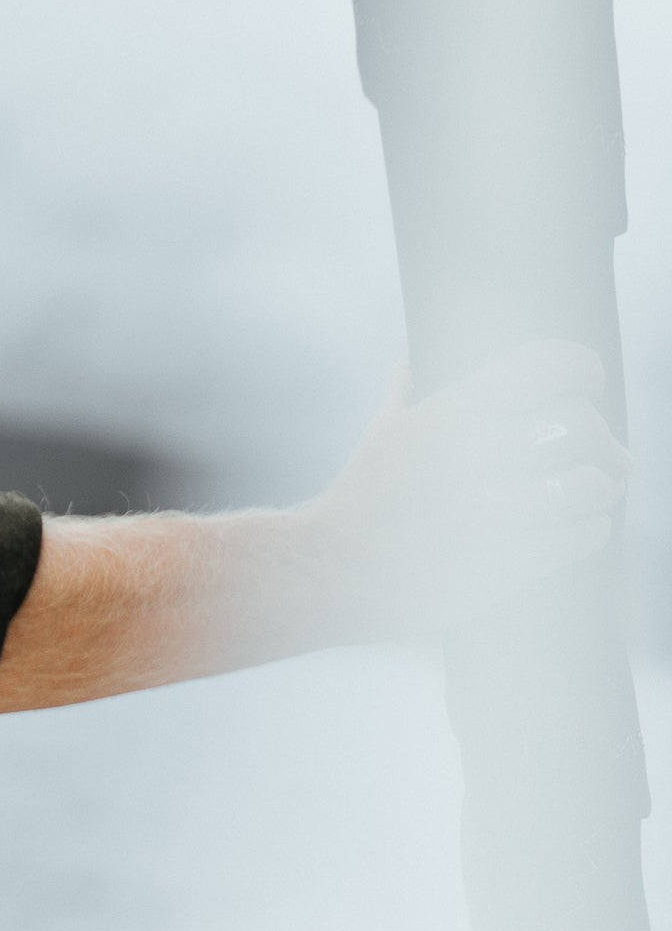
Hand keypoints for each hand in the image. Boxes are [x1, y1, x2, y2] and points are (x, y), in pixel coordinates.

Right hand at [305, 338, 628, 639]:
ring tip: (591, 489)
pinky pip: (582, 535)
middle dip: (598, 437)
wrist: (331, 573)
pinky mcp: (509, 564)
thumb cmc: (360, 499)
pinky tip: (579, 525)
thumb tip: (418, 357)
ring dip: (599, 485)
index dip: (581, 369)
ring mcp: (496, 514)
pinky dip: (589, 528)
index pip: (552, 367)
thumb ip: (409, 387)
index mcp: (452, 414)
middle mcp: (478, 457)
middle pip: (582, 425)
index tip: (586, 381)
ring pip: (592, 484)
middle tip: (599, 449)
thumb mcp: (382, 431)